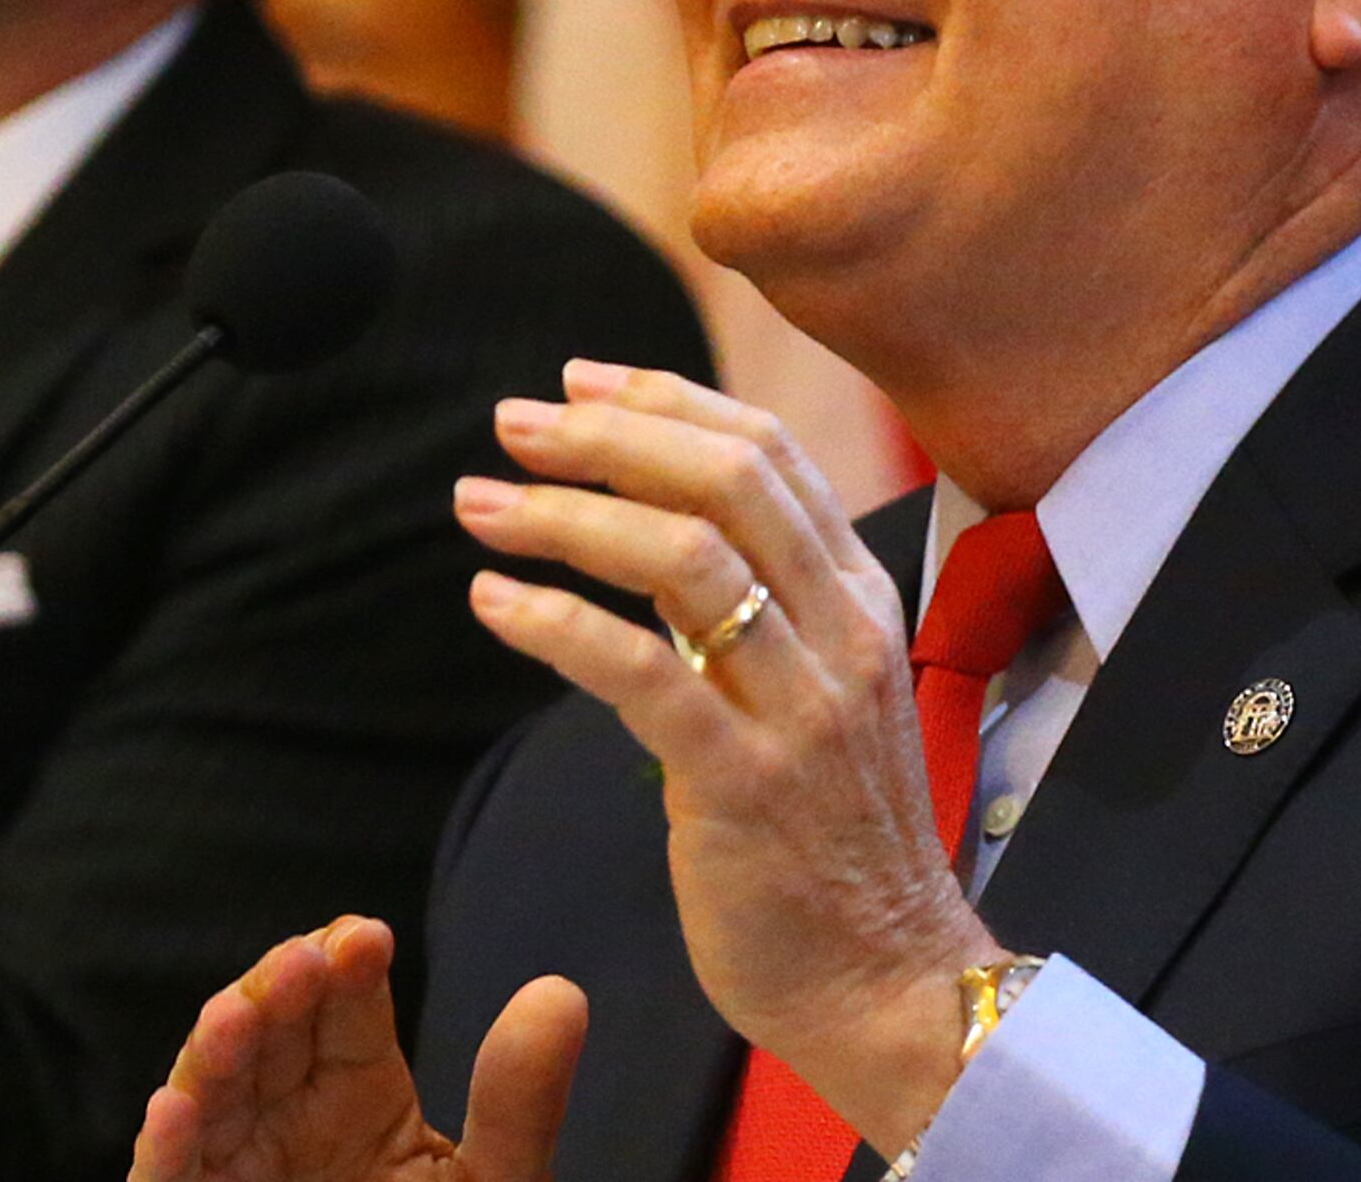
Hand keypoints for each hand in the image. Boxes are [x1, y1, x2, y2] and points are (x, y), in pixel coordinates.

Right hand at [129, 917, 584, 1181]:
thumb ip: (519, 1106)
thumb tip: (561, 992)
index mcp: (358, 1086)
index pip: (343, 998)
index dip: (346, 958)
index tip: (366, 940)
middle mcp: (288, 1112)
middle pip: (270, 1024)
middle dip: (279, 986)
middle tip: (305, 964)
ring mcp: (236, 1163)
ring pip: (212, 1086)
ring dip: (215, 1047)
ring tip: (234, 1021)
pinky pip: (170, 1176)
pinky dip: (167, 1144)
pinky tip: (173, 1110)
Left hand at [457, 362, 993, 1153]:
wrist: (883, 979)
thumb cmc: (830, 838)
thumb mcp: (817, 690)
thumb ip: (755, 603)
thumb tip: (655, 515)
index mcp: (863, 600)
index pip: (769, 454)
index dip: (664, 400)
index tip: (576, 382)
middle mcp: (842, 636)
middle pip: (726, 481)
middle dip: (606, 436)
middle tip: (512, 424)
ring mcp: (799, 709)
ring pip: (680, 559)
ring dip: (564, 515)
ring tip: (477, 504)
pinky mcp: (740, 783)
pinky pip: (636, 670)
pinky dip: (554, 620)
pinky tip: (491, 601)